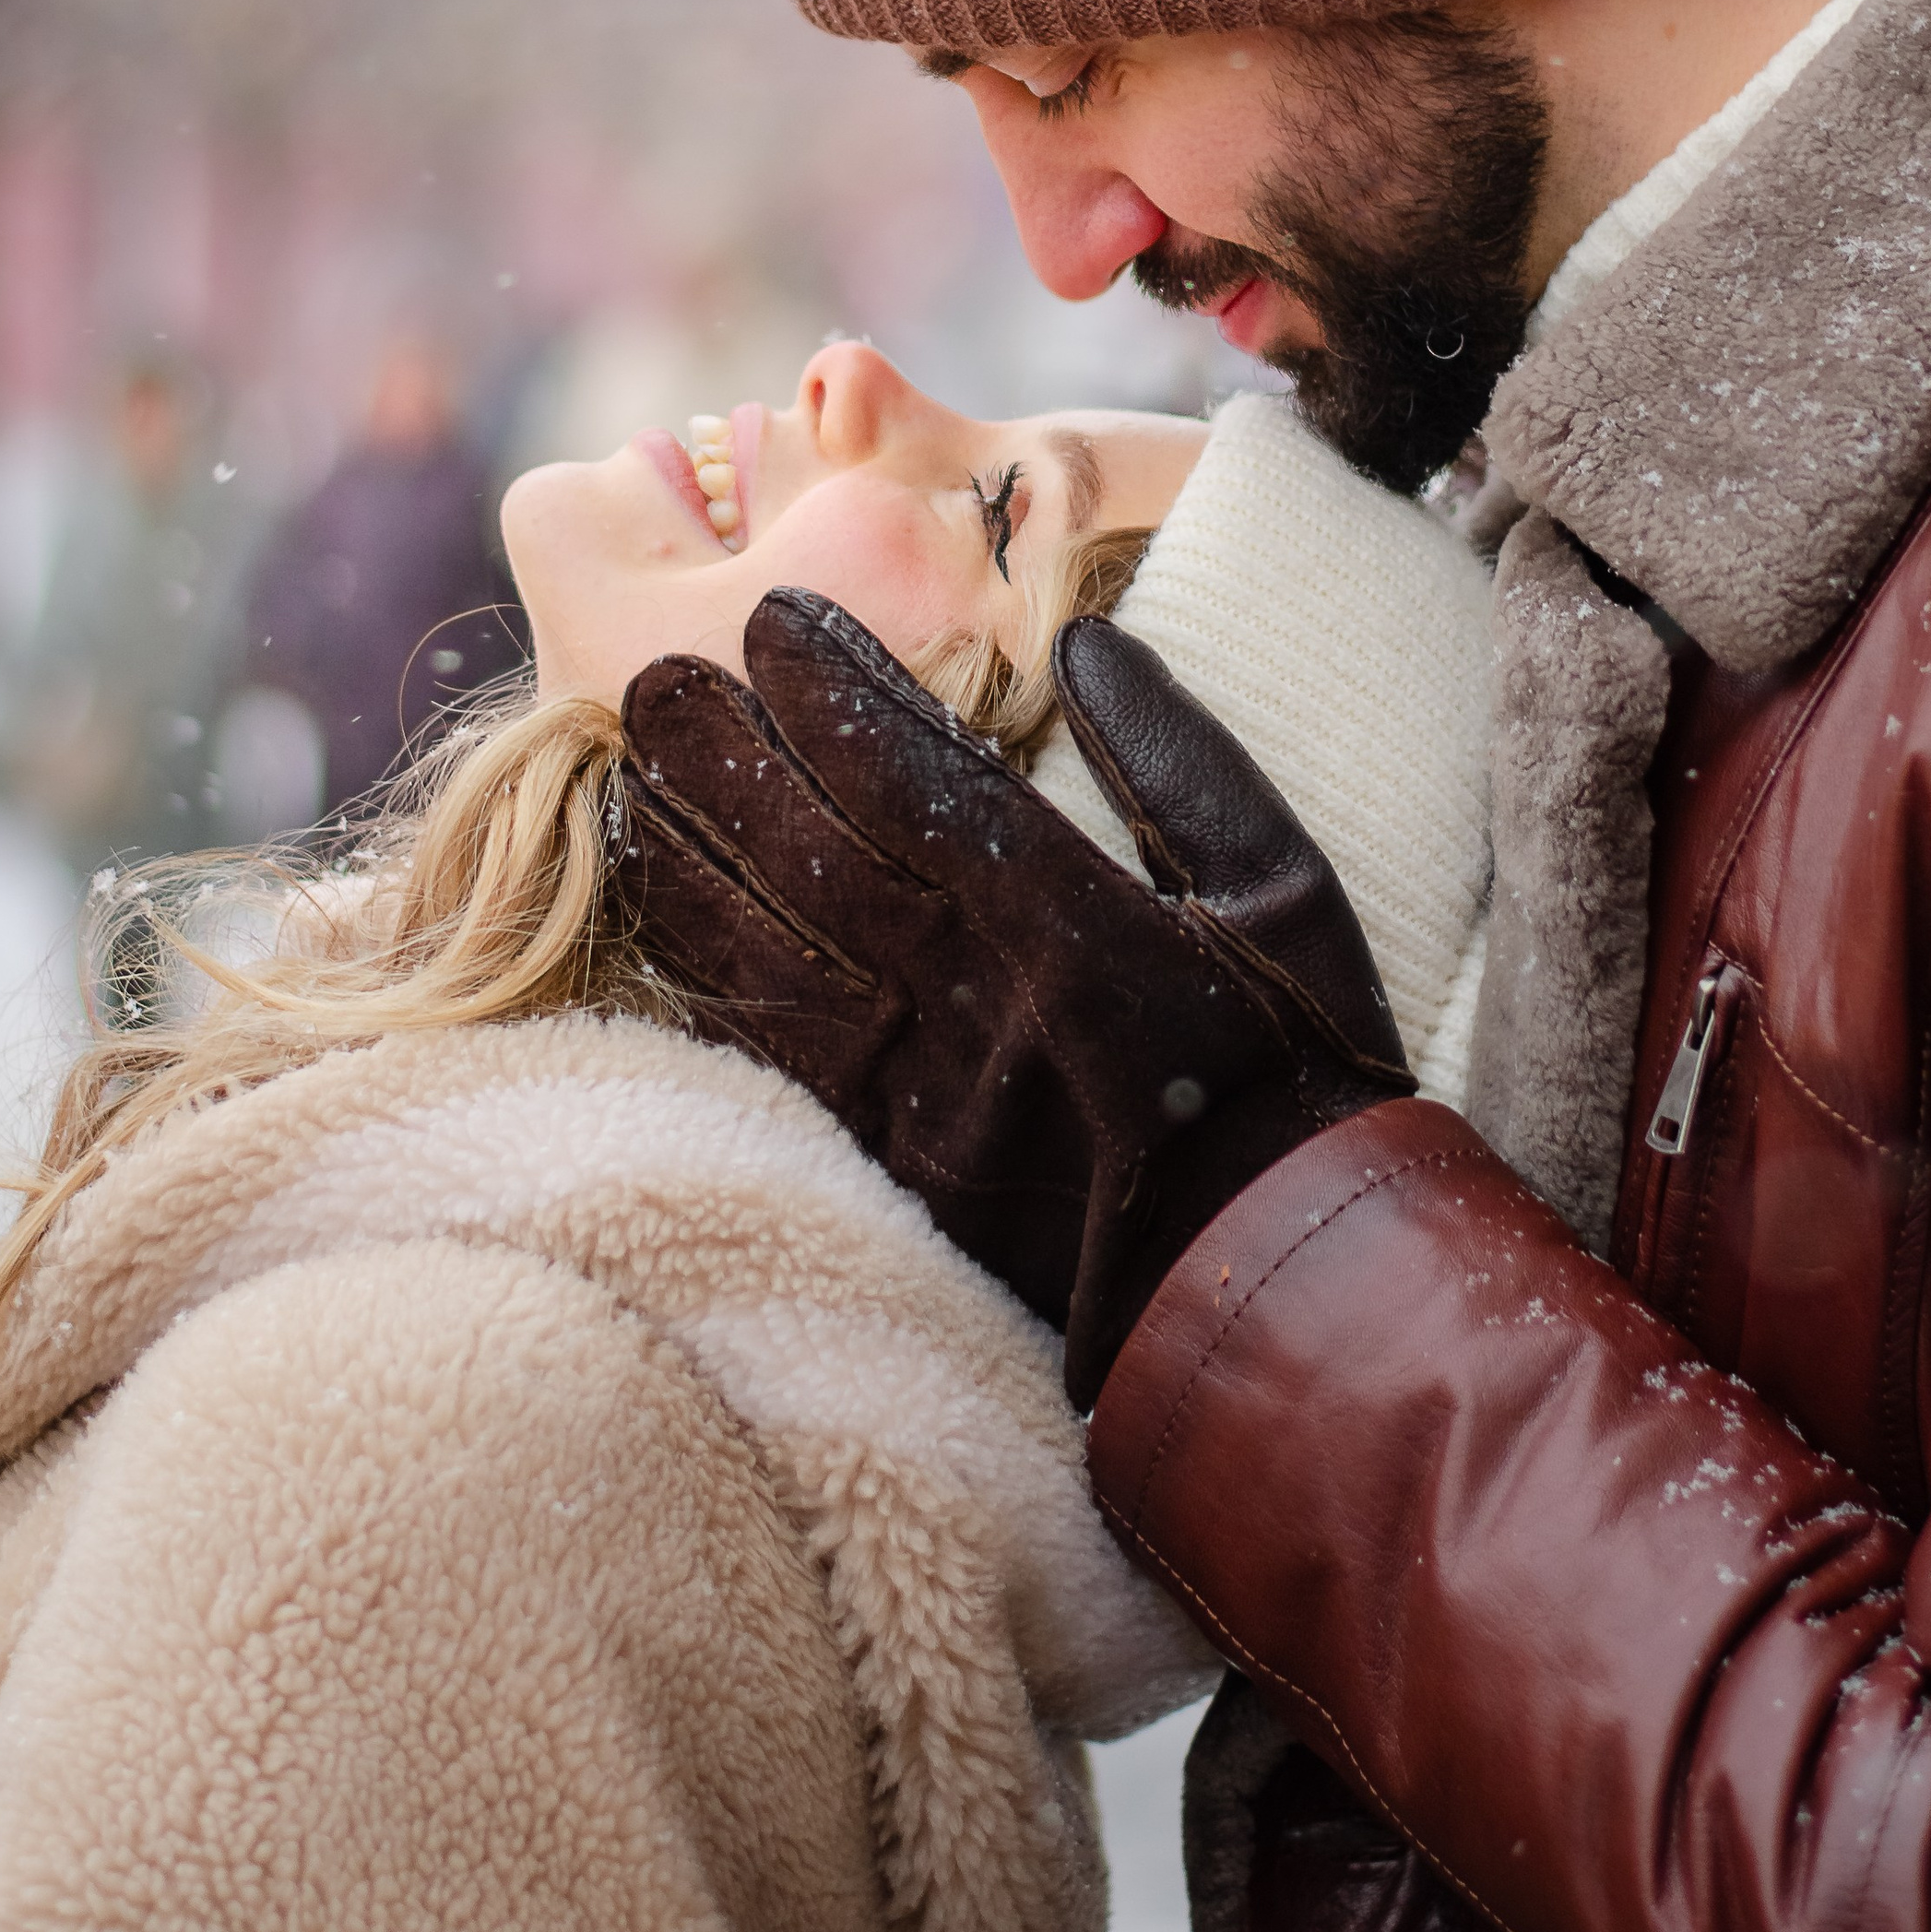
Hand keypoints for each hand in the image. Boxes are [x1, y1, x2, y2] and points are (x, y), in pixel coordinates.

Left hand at [617, 591, 1411, 1403]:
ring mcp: (919, 1102)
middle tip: (653, 681)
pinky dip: (708, 980)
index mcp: (1074, 935)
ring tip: (631, 777)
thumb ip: (1184, 768)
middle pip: (816, 861)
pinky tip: (665, 924)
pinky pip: (774, 1060)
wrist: (1279, 1306)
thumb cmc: (1299, 1084)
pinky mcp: (892, 1174)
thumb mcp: (1288, 900)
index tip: (775, 625)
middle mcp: (974, 1011)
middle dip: (728, 761)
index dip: (834, 699)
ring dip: (693, 859)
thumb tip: (1088, 649)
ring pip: (772, 956)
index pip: (918, 787)